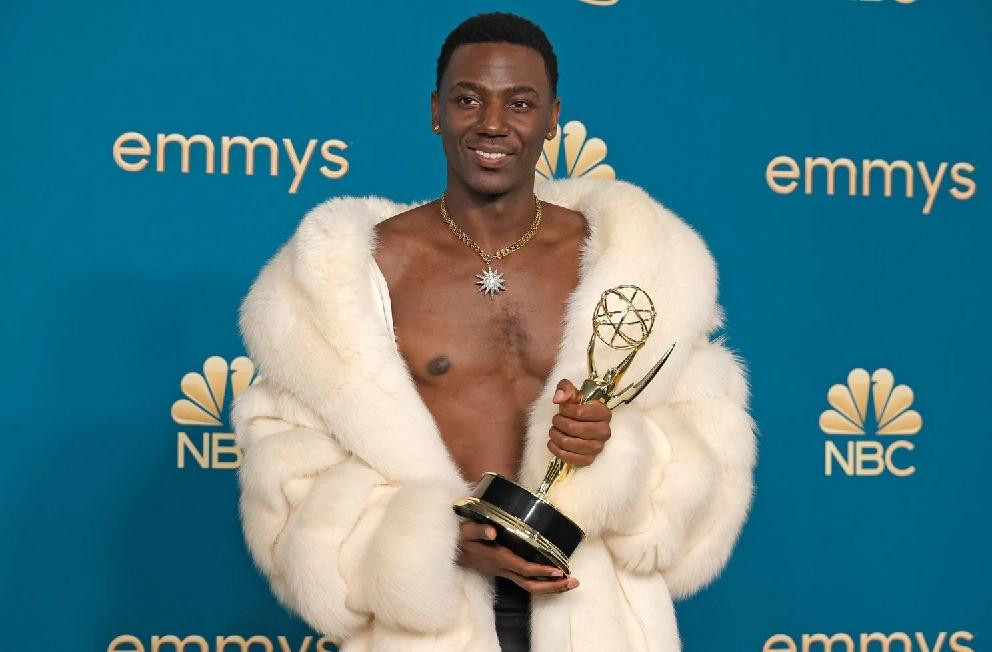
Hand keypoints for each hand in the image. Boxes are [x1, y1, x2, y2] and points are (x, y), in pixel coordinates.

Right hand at [456, 521, 578, 593]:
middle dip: (553, 586)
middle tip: (573, 582)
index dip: (541, 570)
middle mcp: (503, 568)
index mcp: (498, 558)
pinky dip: (542, 582)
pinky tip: (554, 579)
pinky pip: (526, 581)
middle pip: (531, 584)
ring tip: (570, 583)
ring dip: (551, 587)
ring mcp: (505, 572)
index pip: (524, 568)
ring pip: (530, 586)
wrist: (452, 550)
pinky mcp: (505, 571)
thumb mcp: (467, 530)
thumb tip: (492, 530)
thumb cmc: (461, 537)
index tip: (558, 570)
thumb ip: (479, 529)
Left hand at [548, 378, 611, 466]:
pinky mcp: (589, 460)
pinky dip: (556, 450)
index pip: (580, 412)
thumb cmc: (576, 407)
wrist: (580, 424)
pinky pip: (569, 458)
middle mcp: (604, 431)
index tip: (562, 409)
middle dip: (558, 422)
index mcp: (604, 413)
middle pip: (572, 428)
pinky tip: (553, 443)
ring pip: (568, 443)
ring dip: (555, 435)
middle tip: (555, 420)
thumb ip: (565, 389)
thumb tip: (558, 399)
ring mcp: (598, 447)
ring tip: (553, 430)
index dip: (565, 410)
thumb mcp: (572, 392)